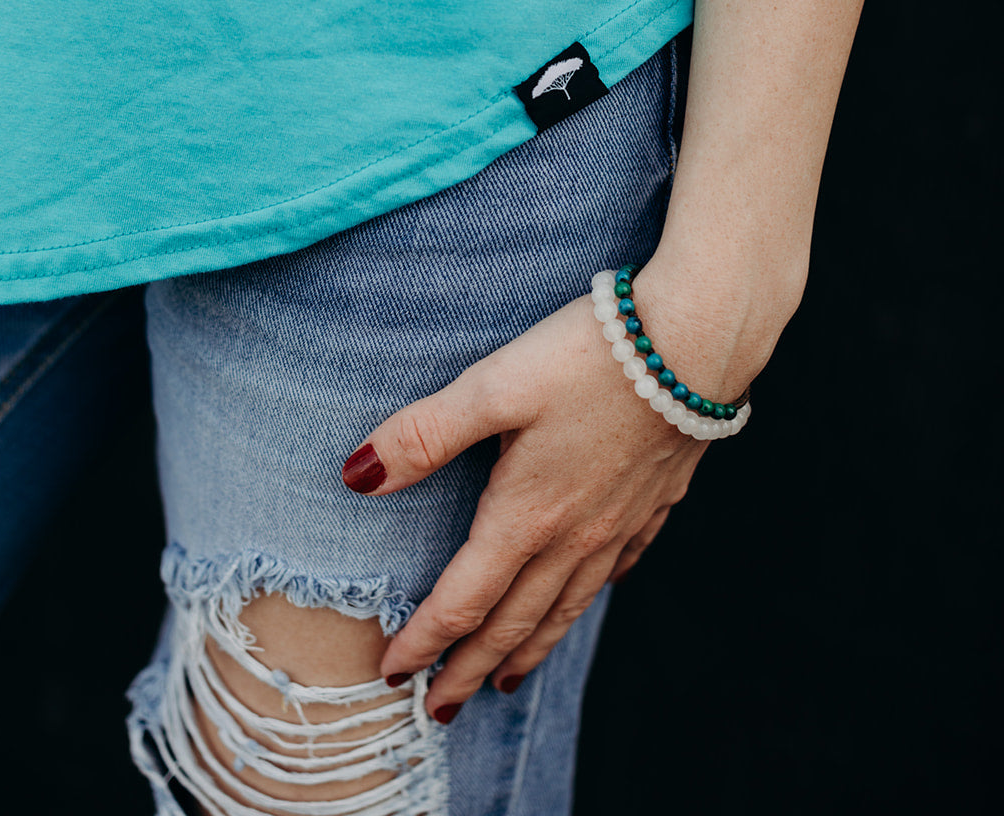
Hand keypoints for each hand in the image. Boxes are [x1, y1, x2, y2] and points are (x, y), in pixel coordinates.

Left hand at [340, 281, 714, 720]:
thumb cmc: (588, 358)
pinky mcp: (656, 500)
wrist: (694, 343)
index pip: (463, 599)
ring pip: (566, 606)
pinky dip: (589, 597)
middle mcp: (574, 536)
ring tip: (506, 679)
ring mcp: (620, 523)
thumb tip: (357, 477)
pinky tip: (587, 595)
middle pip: (513, 620)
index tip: (391, 674)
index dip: (424, 641)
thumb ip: (424, 434)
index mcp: (526, 516)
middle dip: (471, 667)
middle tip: (440, 708)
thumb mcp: (493, 386)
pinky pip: (617, 570)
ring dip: (529, 648)